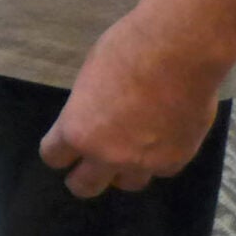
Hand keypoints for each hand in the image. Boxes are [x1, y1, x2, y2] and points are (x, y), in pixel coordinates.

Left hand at [38, 9, 226, 196]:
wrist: (181, 51)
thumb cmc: (127, 49)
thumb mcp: (90, 75)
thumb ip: (87, 107)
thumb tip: (92, 117)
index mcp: (78, 130)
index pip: (54, 156)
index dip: (57, 150)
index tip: (62, 144)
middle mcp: (108, 155)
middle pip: (85, 186)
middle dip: (82, 177)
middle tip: (88, 165)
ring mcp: (144, 162)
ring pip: (127, 183)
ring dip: (123, 169)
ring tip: (129, 149)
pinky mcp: (176, 160)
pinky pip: (160, 170)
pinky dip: (157, 159)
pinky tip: (160, 138)